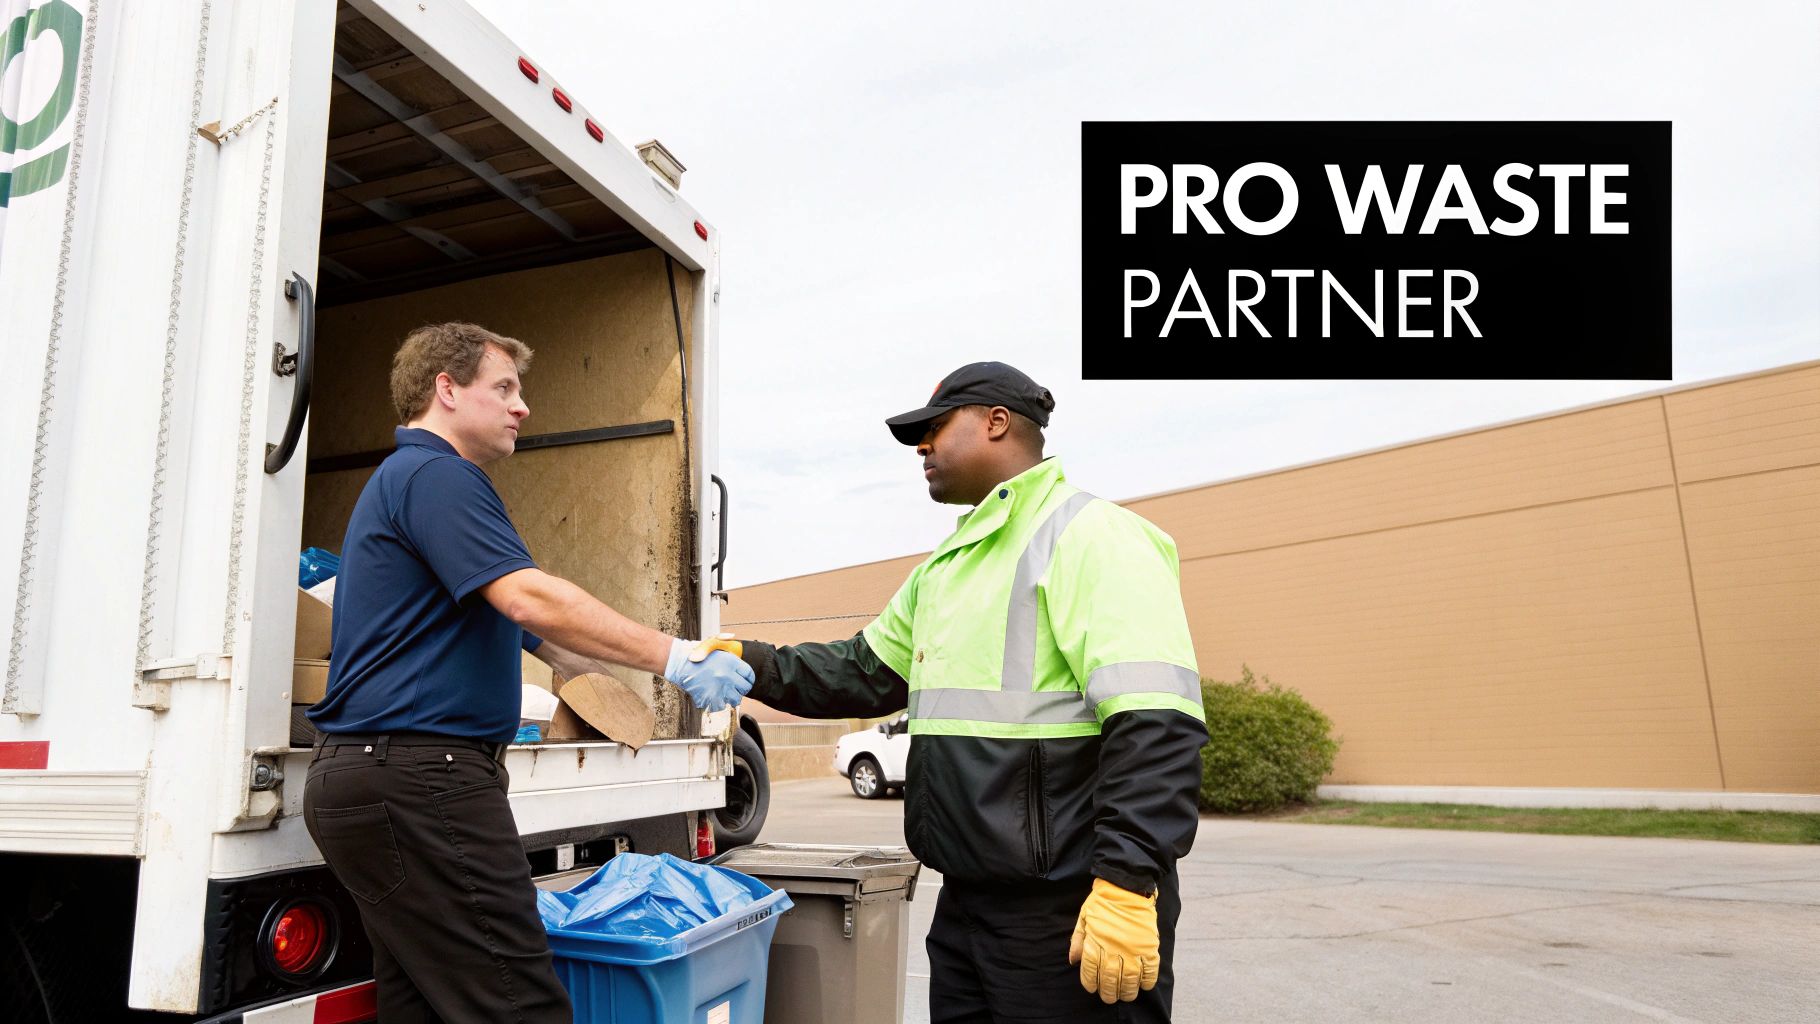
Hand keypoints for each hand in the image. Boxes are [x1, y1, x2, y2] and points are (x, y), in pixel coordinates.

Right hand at [664, 637, 752, 711]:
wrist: (678, 662)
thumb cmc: (694, 652)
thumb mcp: (712, 642)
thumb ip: (724, 639)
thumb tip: (733, 637)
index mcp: (731, 662)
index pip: (749, 674)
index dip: (748, 678)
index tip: (746, 681)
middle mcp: (728, 676)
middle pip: (744, 688)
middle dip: (740, 689)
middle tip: (734, 688)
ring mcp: (720, 688)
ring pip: (735, 700)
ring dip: (731, 697)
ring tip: (724, 693)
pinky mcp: (710, 698)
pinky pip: (721, 706)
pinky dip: (718, 704)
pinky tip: (714, 698)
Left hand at [1068, 878, 1158, 1003]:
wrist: (1127, 885)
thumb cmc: (1103, 901)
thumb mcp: (1084, 917)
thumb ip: (1077, 940)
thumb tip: (1073, 961)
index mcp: (1095, 941)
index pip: (1090, 970)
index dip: (1090, 982)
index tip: (1092, 988)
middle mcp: (1113, 948)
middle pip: (1109, 978)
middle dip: (1108, 992)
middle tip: (1109, 997)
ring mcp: (1133, 948)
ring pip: (1129, 979)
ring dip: (1127, 991)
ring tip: (1125, 996)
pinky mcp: (1149, 945)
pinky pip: (1150, 969)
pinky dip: (1148, 980)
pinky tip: (1144, 985)